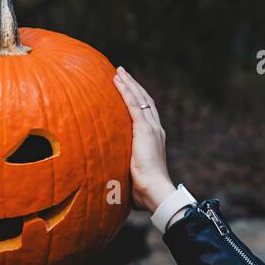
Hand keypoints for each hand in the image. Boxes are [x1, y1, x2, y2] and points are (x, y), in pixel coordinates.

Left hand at [112, 67, 176, 211]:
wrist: (155, 191)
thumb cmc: (144, 192)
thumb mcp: (132, 176)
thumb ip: (125, 170)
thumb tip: (109, 181)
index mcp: (154, 139)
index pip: (146, 114)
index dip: (137, 100)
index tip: (128, 90)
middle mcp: (156, 130)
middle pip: (144, 101)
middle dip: (133, 86)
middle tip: (122, 73)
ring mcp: (152, 129)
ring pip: (139, 99)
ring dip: (129, 84)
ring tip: (118, 72)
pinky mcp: (145, 130)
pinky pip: (133, 105)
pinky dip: (126, 91)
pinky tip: (117, 81)